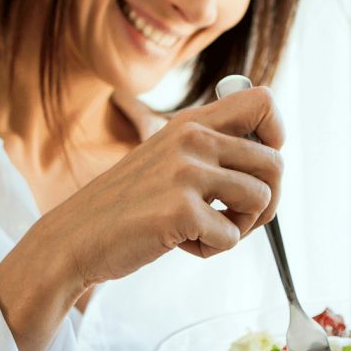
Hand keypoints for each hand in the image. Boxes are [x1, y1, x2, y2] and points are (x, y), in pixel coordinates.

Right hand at [39, 85, 285, 283]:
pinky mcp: (181, 210)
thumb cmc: (125, 206)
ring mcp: (186, 173)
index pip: (262, 101)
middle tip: (236, 219)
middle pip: (275, 162)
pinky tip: (180, 242)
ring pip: (261, 200)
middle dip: (267, 202)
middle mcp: (192, 140)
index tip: (258, 168)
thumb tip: (269, 157)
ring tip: (204, 231)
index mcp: (190, 123)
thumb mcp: (164, 158)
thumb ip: (207, 150)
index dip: (276, 136)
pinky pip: (231, 237)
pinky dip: (211, 249)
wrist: (74, 237)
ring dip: (239, 228)